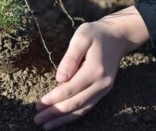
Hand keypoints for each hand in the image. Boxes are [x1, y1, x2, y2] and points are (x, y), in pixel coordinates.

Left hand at [34, 6, 148, 129]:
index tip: (38, 105)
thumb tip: (59, 79)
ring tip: (47, 126)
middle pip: (75, 103)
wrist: (118, 36)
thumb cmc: (96, 34)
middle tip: (37, 120)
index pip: (70, 89)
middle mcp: (102, 84)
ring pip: (82, 109)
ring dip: (64, 119)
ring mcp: (104, 89)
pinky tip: (63, 119)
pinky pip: (88, 106)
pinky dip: (75, 115)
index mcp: (95, 70)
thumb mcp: (81, 37)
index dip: (53, 99)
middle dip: (55, 113)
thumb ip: (70, 58)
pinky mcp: (103, 90)